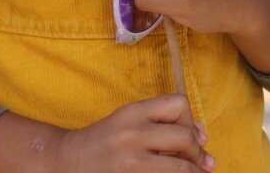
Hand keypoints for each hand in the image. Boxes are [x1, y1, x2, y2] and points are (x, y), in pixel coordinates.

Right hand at [56, 96, 213, 171]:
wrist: (66, 162)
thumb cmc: (103, 141)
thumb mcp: (129, 123)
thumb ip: (161, 124)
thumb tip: (203, 136)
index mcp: (133, 111)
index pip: (179, 104)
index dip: (190, 120)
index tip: (190, 136)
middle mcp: (132, 132)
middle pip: (184, 135)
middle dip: (197, 151)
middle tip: (201, 162)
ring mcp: (131, 159)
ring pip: (180, 167)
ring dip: (193, 172)